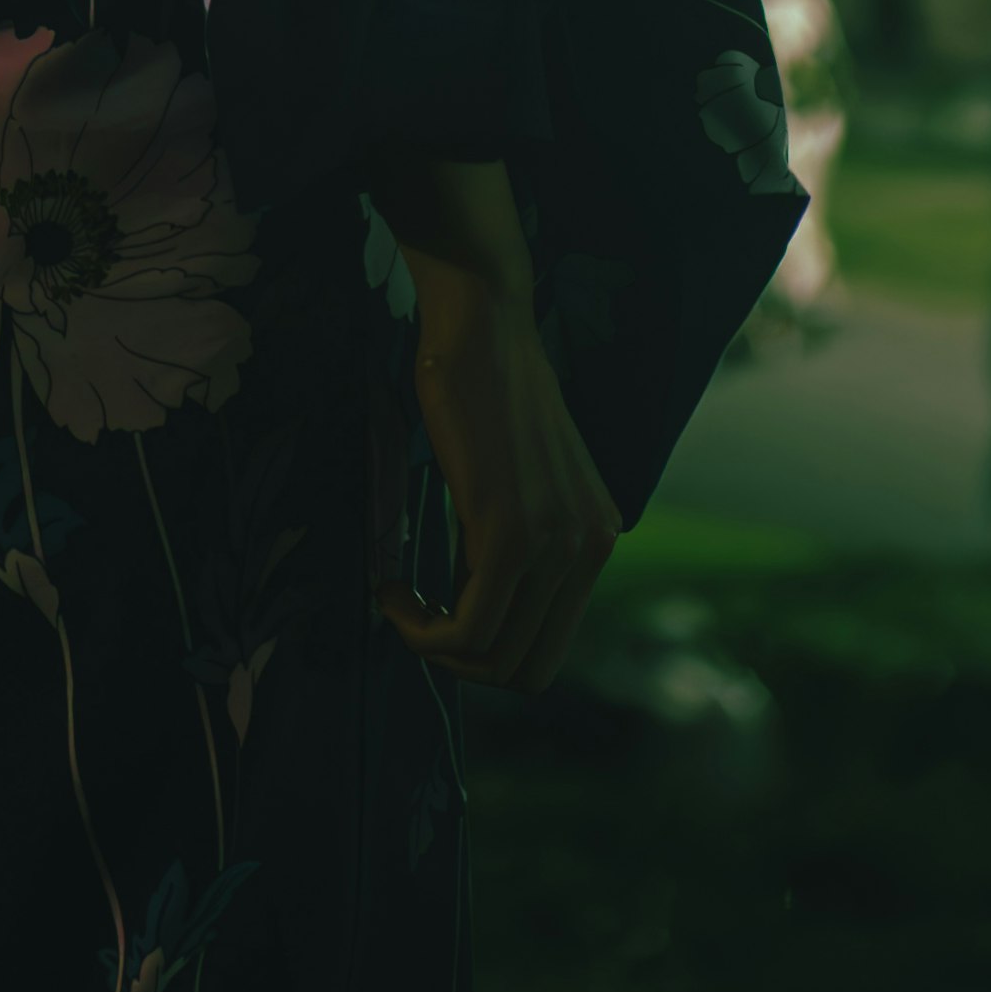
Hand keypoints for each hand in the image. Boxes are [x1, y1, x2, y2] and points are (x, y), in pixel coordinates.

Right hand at [369, 162, 621, 691]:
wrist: (482, 321)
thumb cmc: (483, 387)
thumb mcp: (523, 477)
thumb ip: (524, 538)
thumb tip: (483, 612)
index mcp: (598, 537)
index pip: (548, 649)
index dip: (487, 653)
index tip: (438, 614)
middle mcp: (591, 547)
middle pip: (527, 670)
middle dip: (461, 664)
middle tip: (415, 619)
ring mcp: (556, 542)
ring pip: (492, 657)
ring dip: (432, 646)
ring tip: (399, 600)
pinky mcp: (511, 531)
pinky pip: (468, 626)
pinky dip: (420, 627)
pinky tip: (392, 589)